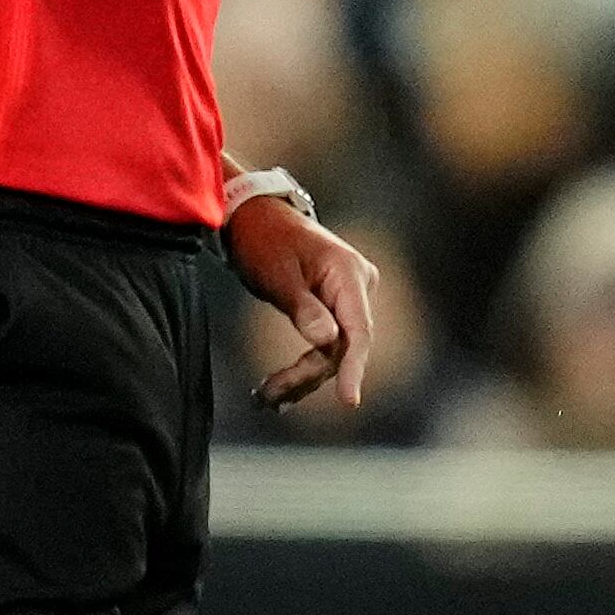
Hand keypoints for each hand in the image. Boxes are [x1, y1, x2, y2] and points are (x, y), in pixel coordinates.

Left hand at [231, 191, 381, 409]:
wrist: (256, 215)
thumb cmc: (264, 240)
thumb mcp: (278, 275)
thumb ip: (304, 309)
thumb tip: (329, 343)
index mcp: (348, 274)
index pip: (359, 330)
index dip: (354, 368)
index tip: (349, 400)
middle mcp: (358, 284)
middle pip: (344, 345)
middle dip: (307, 375)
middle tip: (266, 396)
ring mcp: (350, 294)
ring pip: (335, 348)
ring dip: (302, 375)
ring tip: (265, 397)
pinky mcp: (337, 303)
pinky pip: (329, 340)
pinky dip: (306, 363)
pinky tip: (284, 388)